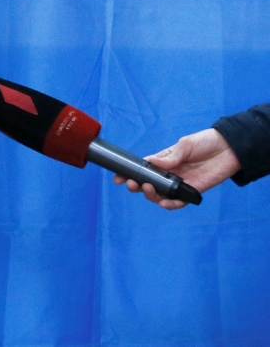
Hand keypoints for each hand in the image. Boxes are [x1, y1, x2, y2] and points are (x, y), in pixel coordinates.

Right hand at [113, 128, 240, 209]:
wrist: (229, 149)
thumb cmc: (205, 142)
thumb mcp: (185, 145)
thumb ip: (170, 156)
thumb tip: (151, 162)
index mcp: (163, 160)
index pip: (143, 168)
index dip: (129, 173)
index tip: (118, 177)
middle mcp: (168, 174)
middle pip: (148, 184)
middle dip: (136, 186)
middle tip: (131, 184)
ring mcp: (179, 183)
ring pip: (160, 195)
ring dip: (151, 195)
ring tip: (148, 189)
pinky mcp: (192, 191)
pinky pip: (179, 201)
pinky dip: (170, 204)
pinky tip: (164, 202)